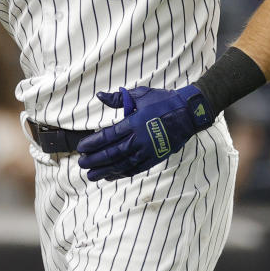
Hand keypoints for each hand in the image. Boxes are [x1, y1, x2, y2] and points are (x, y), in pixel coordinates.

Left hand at [77, 86, 214, 180]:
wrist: (189, 113)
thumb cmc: (163, 101)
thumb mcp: (140, 95)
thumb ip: (118, 99)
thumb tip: (100, 96)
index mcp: (134, 123)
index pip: (108, 136)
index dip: (93, 143)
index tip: (81, 148)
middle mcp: (140, 139)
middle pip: (113, 153)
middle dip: (95, 160)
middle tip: (81, 164)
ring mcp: (148, 150)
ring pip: (123, 164)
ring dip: (106, 170)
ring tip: (92, 175)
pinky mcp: (156, 157)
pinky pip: (136, 168)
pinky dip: (122, 173)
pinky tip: (111, 175)